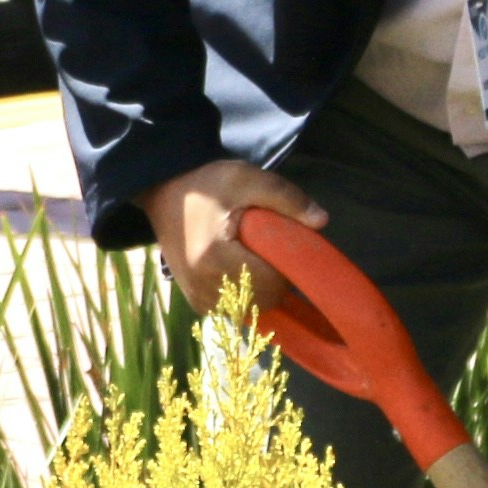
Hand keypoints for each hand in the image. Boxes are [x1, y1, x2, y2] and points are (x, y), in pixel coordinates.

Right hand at [144, 156, 322, 314]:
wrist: (165, 194)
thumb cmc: (207, 185)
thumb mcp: (248, 179)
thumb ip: (286, 197)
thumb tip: (322, 221)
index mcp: (215, 259)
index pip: (272, 283)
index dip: (285, 265)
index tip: (278, 242)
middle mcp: (203, 287)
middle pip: (264, 301)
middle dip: (275, 278)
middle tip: (266, 247)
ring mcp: (198, 300)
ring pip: (252, 308)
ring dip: (261, 287)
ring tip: (250, 255)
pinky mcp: (196, 304)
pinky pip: (236, 309)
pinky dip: (245, 293)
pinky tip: (239, 268)